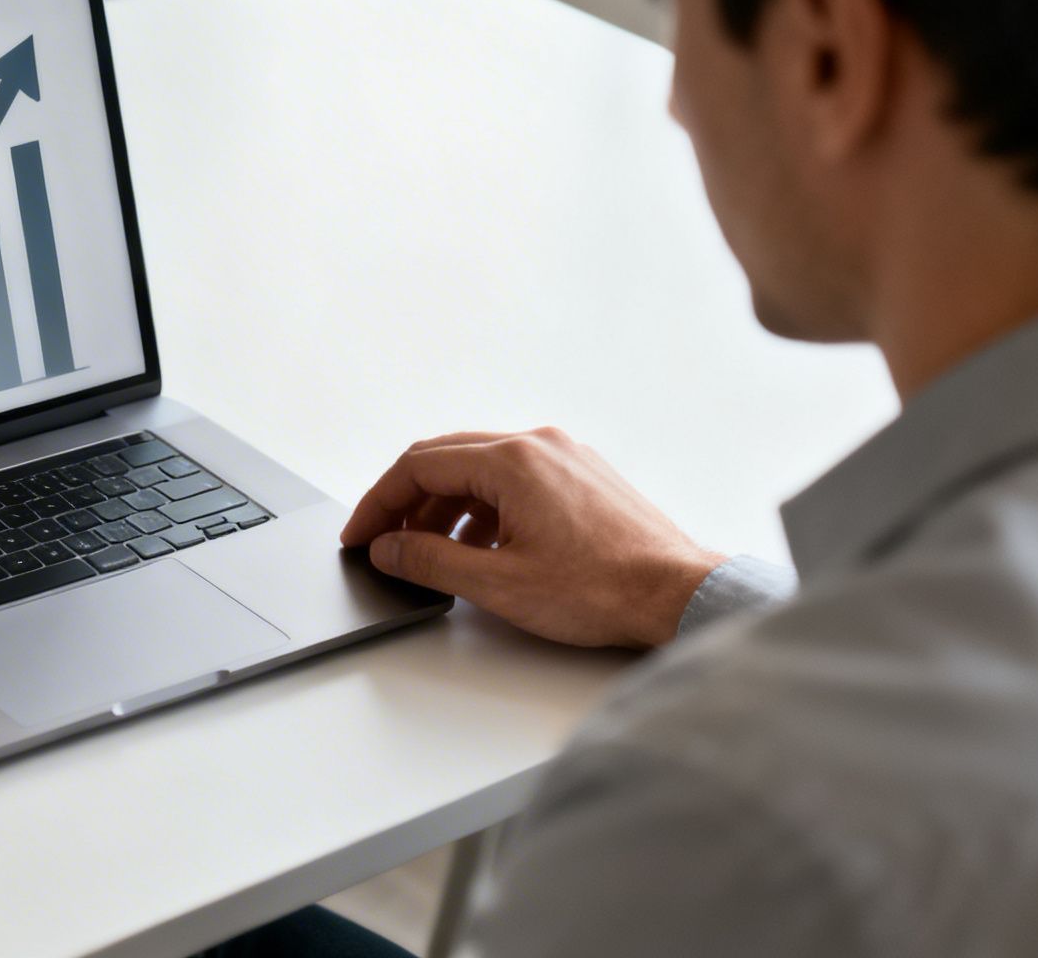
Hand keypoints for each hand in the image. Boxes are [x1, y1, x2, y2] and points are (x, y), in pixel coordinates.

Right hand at [340, 427, 726, 648]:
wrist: (678, 594)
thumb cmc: (603, 589)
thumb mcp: (498, 583)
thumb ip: (430, 561)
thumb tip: (388, 548)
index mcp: (512, 461)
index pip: (418, 466)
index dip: (378, 503)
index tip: (360, 537)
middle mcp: (538, 444)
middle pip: (444, 459)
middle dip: (405, 502)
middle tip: (382, 542)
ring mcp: (564, 455)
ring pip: (479, 470)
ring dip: (444, 507)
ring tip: (429, 554)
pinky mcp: (582, 475)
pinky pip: (514, 479)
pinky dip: (482, 508)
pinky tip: (480, 548)